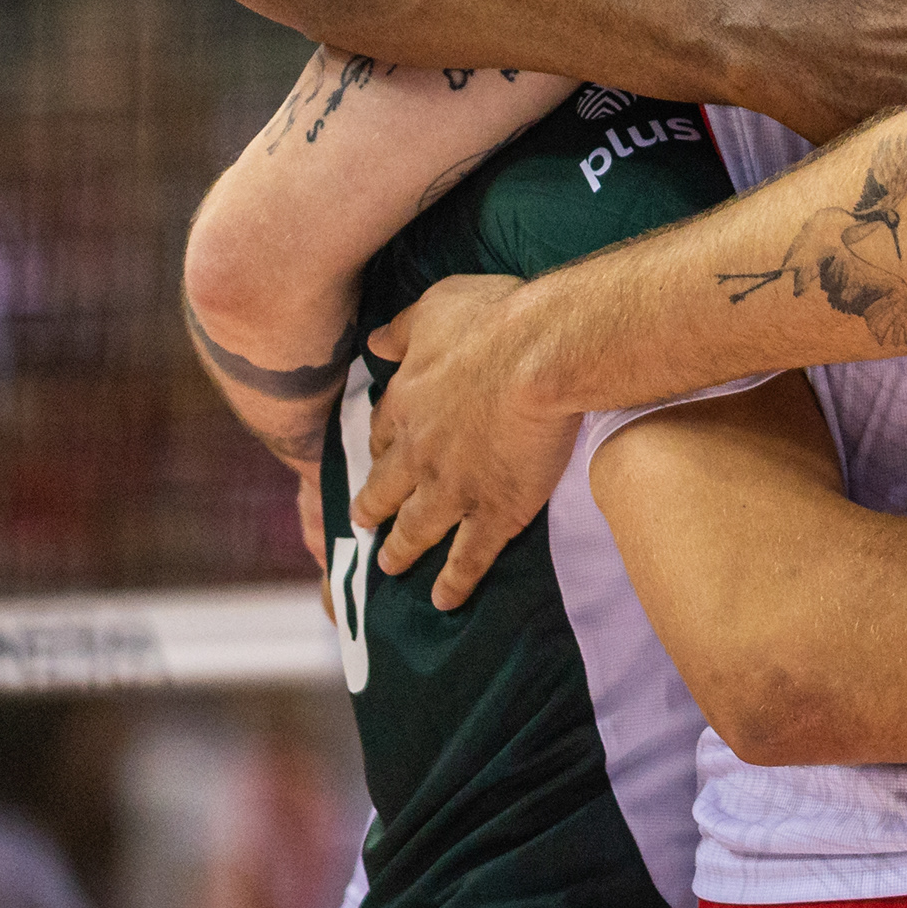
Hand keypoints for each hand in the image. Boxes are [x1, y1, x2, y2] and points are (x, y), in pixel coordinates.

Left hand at [354, 274, 584, 609]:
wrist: (541, 356)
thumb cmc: (495, 321)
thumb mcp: (436, 306)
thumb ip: (402, 329)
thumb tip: (374, 343)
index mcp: (406, 404)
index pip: (382, 435)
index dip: (379, 450)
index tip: (377, 458)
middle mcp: (418, 455)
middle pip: (386, 491)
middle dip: (373, 509)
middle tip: (365, 525)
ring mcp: (453, 490)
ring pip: (416, 531)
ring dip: (401, 552)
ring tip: (392, 568)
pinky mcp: (493, 514)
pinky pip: (467, 559)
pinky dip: (454, 583)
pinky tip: (445, 601)